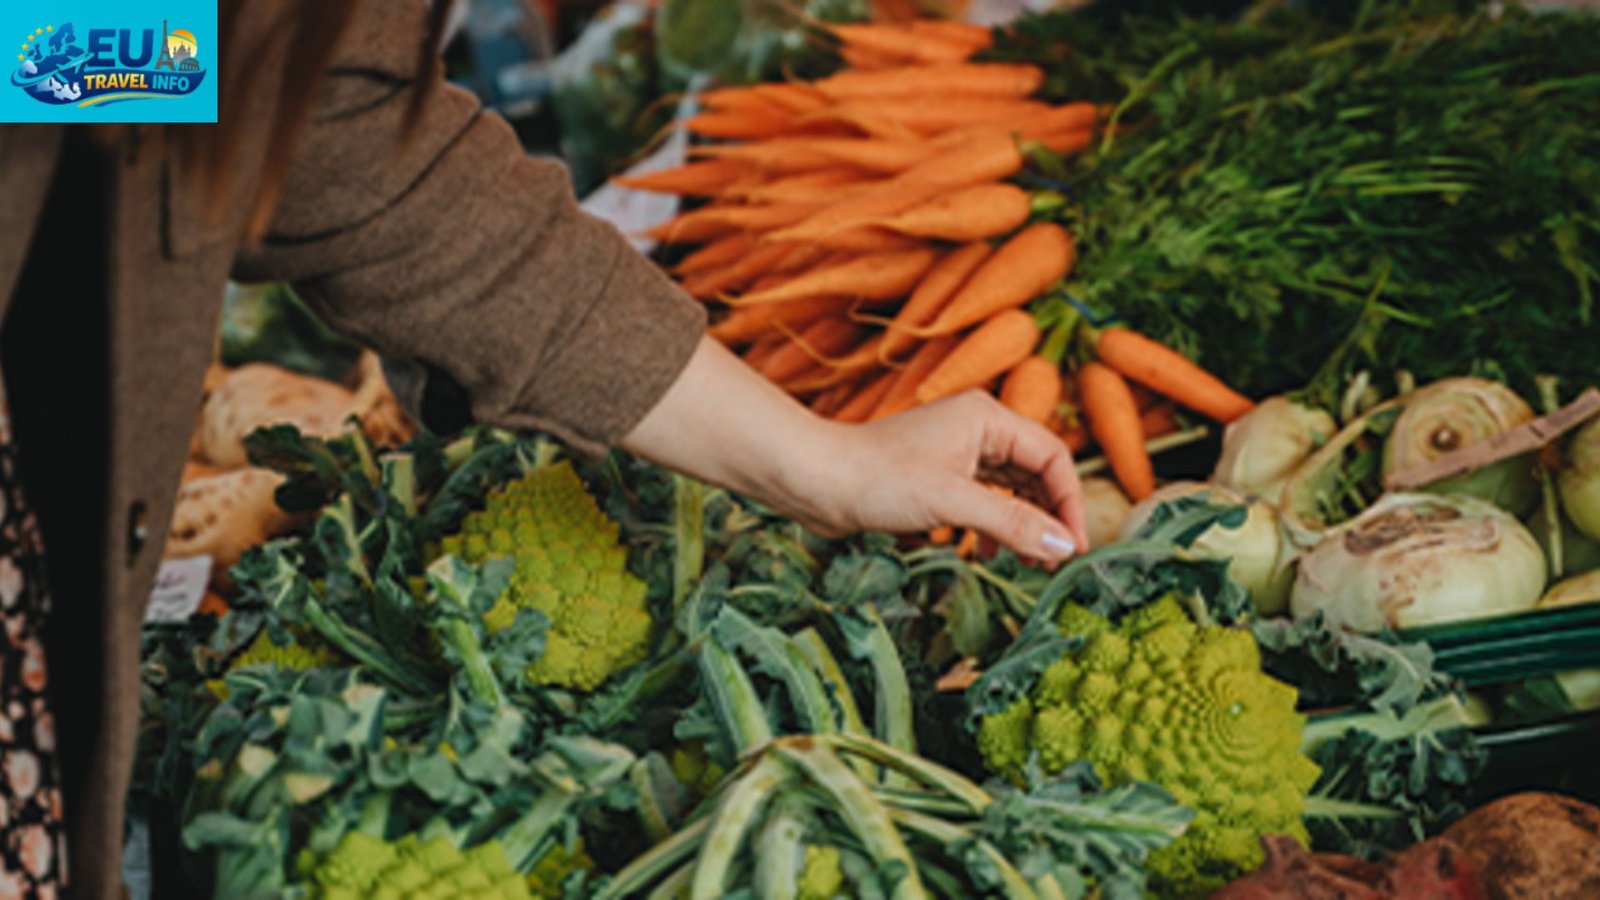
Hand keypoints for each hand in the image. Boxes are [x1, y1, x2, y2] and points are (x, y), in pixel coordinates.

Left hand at [802, 392, 1088, 562]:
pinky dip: (994, 526)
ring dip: (1023, 525)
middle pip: (1036, 473)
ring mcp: (957, 452)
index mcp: (987, 417)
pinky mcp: (938, 477)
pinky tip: (988, 554)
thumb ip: (1013, 524)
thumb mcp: (952, 502)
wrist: (816, 481)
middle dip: (1048, 517)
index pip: (1052, 457)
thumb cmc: (878, 478)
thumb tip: (1063, 547)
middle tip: (1053, 561)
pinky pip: (985, 500)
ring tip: (1028, 563)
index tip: (1074, 546)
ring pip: (1011, 489)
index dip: (1070, 502)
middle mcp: (977, 429)